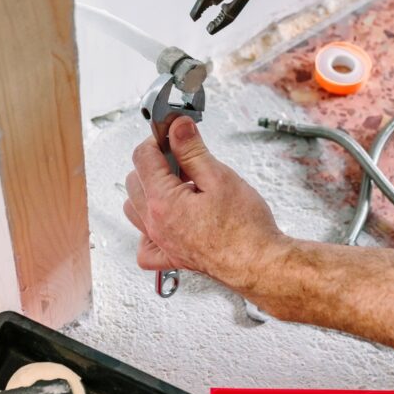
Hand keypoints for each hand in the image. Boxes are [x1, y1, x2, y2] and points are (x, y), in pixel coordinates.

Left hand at [124, 117, 288, 292]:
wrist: (258, 264)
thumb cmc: (245, 229)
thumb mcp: (219, 177)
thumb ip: (192, 150)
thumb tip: (177, 129)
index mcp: (163, 201)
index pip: (143, 157)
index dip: (158, 140)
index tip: (172, 135)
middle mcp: (156, 223)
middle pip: (135, 181)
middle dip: (154, 164)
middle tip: (181, 158)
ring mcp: (162, 242)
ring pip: (135, 209)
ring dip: (148, 192)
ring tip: (176, 186)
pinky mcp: (172, 257)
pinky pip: (145, 244)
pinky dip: (148, 230)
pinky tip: (165, 220)